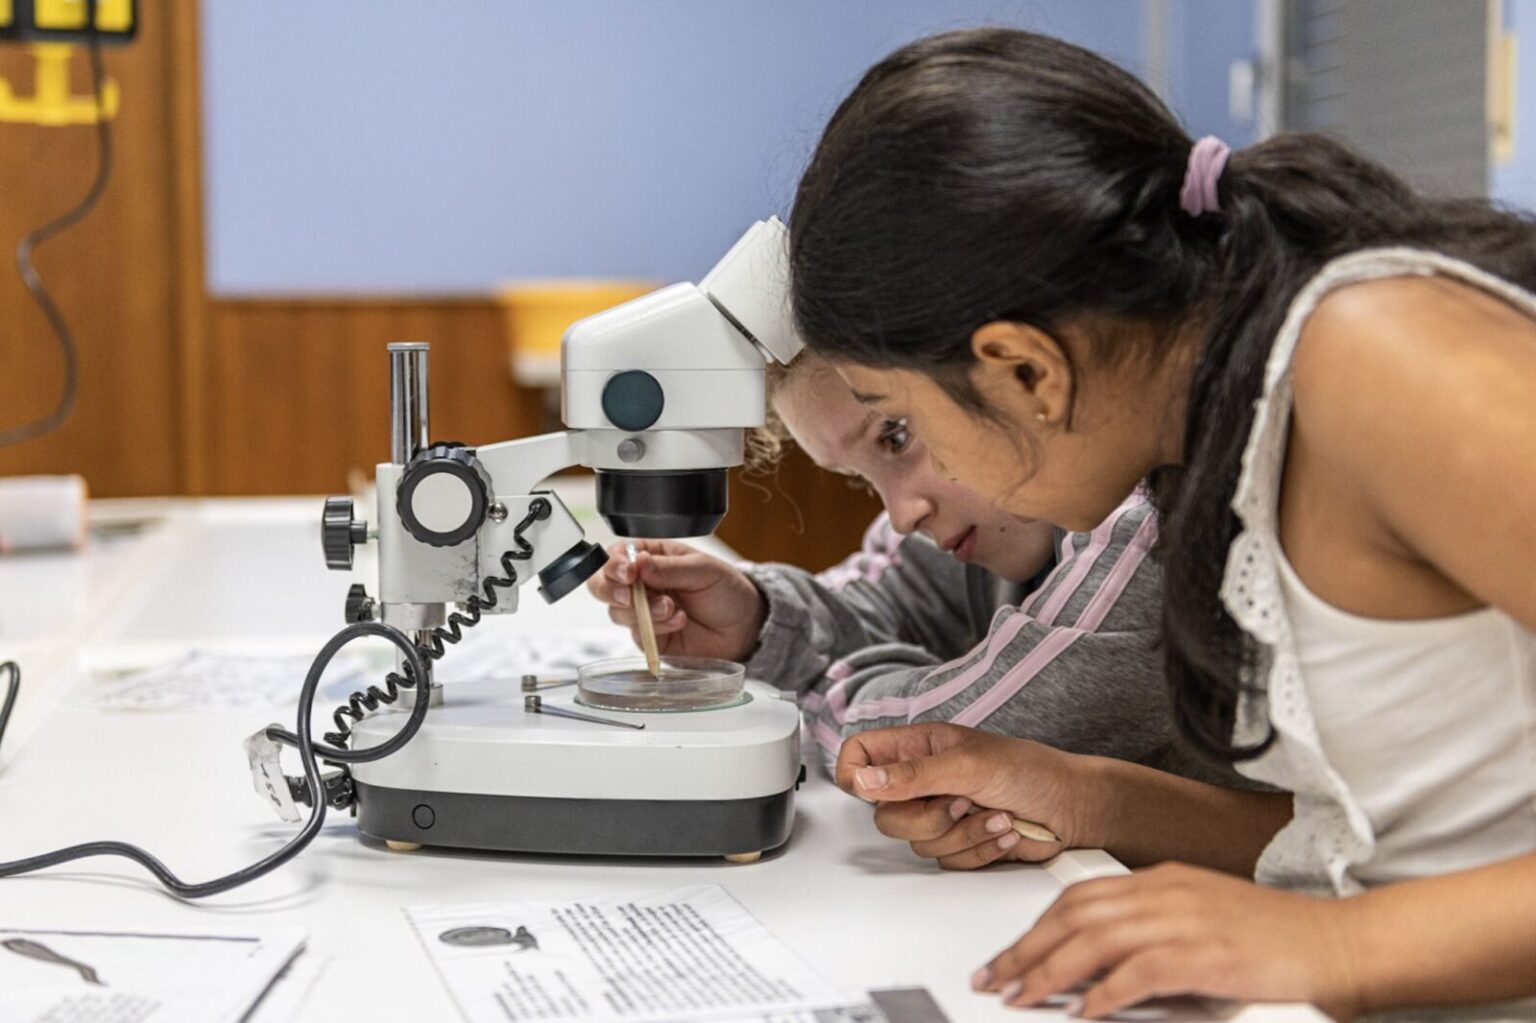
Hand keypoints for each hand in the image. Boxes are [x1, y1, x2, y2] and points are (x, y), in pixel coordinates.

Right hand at [585, 540, 765, 660]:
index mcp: (651, 557)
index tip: (629, 572)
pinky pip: (637, 633)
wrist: (744, 627)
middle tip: (632, 596)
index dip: (614, 565)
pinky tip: (679, 621)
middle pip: (602, 585)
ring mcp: (642, 611)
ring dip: (644, 611)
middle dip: (612, 590)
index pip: (616, 556)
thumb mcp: (702, 569)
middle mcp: (641, 583)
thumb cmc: (725, 590)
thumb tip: (638, 562)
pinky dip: (657, 628)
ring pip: (617, 611)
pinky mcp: (649, 637)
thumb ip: (668, 567)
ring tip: (673, 608)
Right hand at [835, 722, 1094, 868]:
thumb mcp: (968, 765)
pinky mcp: (959, 844)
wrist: (1074, 809)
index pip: (859, 756)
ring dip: (962, 833)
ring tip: (994, 812)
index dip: (857, 776)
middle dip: (928, 816)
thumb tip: (863, 781)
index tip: (878, 792)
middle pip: (883, 814)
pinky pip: (946, 861)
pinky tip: (1002, 829)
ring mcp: (940, 814)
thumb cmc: (1031, 770)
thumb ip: (912, 775)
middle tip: (962, 799)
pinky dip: (978, 849)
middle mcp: (923, 781)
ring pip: (917, 843)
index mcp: (918, 747)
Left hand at [974, 863, 1362, 1020]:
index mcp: (1165, 881)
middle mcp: (1168, 892)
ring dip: (1050, 970)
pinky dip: (1104, 992)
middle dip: (1026, 948)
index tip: (1008, 955)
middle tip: (996, 978)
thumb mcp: (1204, 924)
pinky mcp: (1207, 955)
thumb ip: (1153, 937)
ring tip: (1023, 996)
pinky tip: (1082, 1011)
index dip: (1037, 927)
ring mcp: (1187, 920)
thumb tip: (1098, 972)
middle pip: (1075, 914)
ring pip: (1096, 939)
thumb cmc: (1280, 943)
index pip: (1080, 897)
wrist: (1343, 944)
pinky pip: (1139, 971)